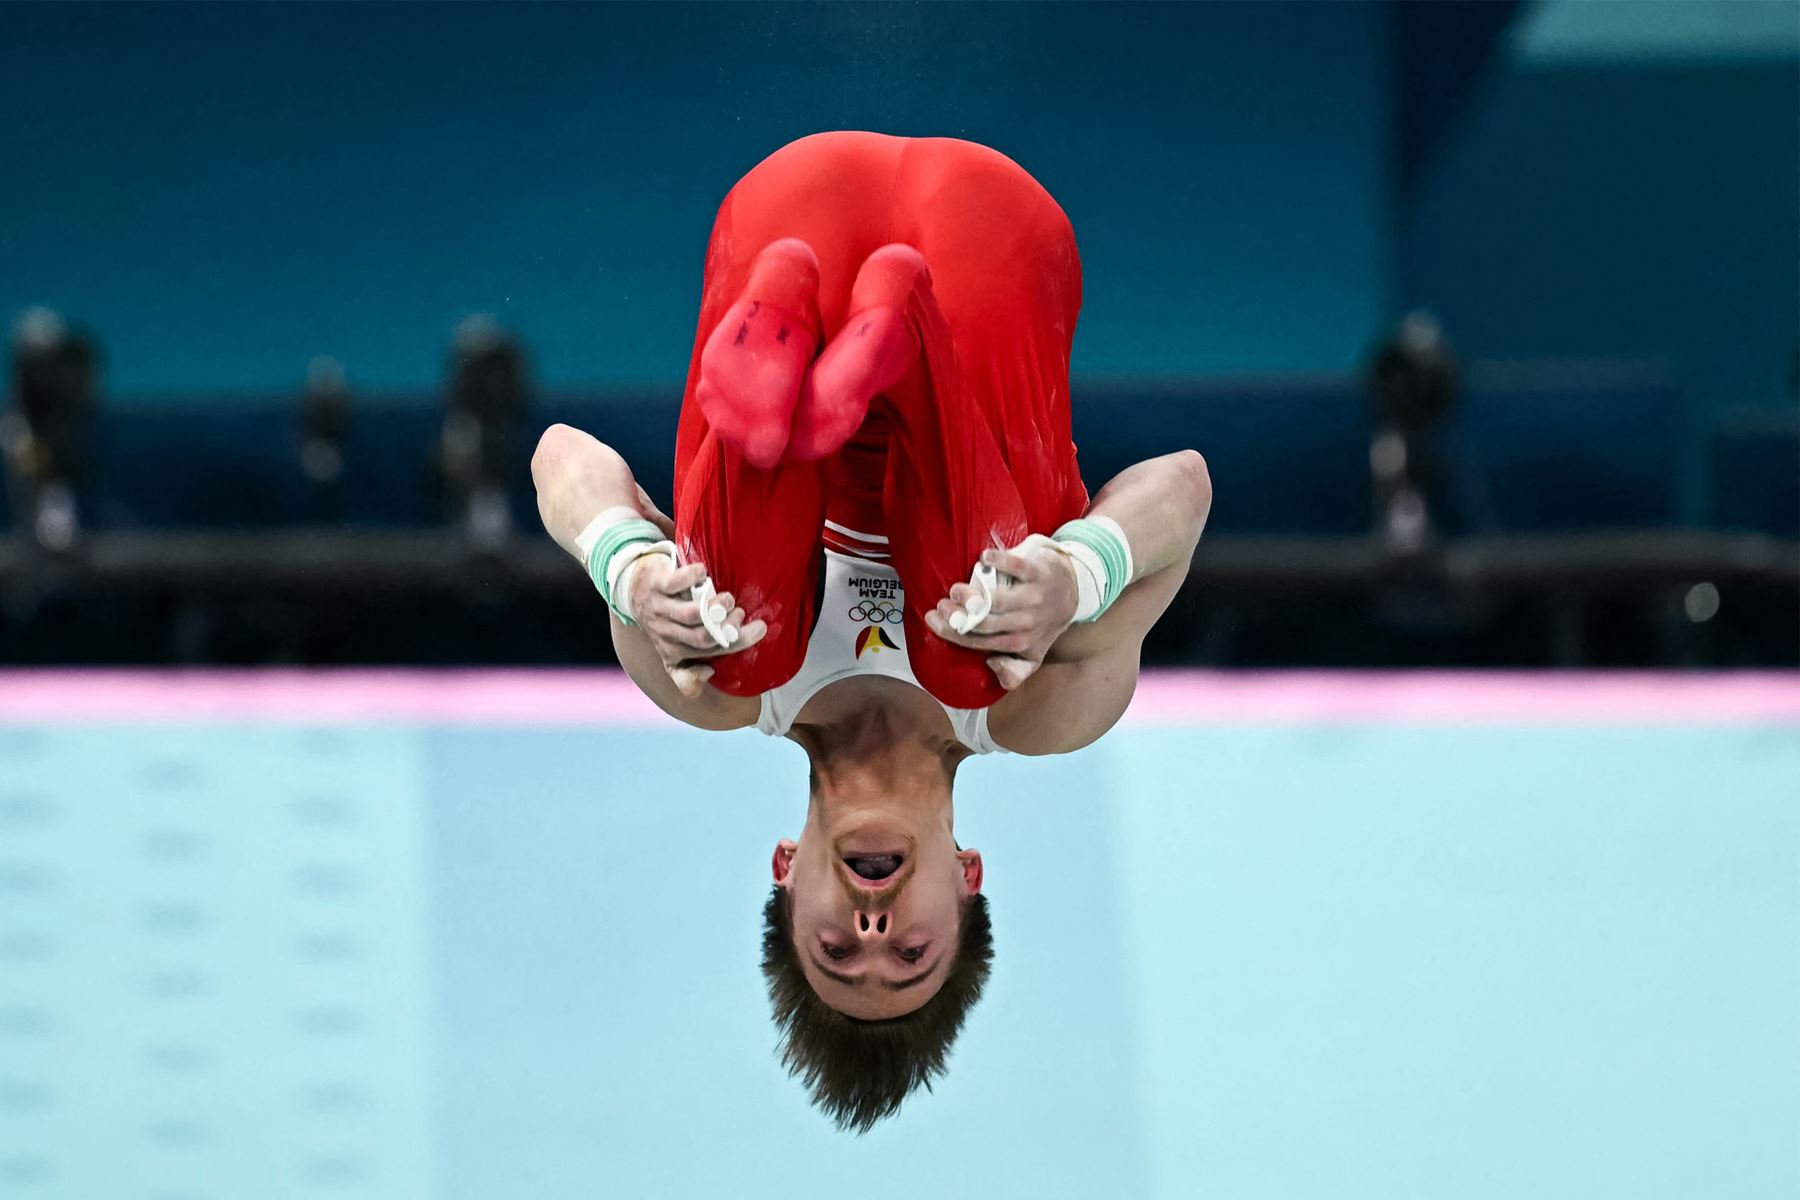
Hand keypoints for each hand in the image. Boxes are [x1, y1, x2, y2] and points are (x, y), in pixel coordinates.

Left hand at [628, 557, 766, 696]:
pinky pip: (676, 582)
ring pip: (691, 614)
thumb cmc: (661, 621)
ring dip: (715, 606)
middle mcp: (665, 633)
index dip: (736, 644)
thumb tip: (709, 673)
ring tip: (728, 598)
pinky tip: (704, 574)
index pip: (709, 654)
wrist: (632, 590)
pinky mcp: (656, 585)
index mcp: (672, 652)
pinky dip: (693, 577)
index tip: (759, 629)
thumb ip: (685, 675)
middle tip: (741, 613)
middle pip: (703, 638)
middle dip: (729, 627)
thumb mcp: (669, 653)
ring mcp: (659, 609)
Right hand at [923, 543, 1078, 690]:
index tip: (933, 619)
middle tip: (941, 604)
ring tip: (955, 589)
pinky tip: (984, 558)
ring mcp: (1033, 598)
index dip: (952, 632)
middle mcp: (1027, 624)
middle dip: (956, 615)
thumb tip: (992, 664)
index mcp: (1020, 644)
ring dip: (970, 594)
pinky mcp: (1038, 572)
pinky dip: (999, 561)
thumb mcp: (1034, 655)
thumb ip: (1015, 671)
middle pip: (983, 622)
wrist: (1073, 592)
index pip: (978, 641)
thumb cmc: (1044, 620)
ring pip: (995, 600)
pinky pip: (1016, 567)